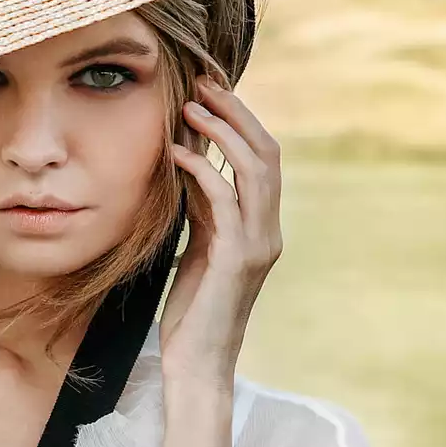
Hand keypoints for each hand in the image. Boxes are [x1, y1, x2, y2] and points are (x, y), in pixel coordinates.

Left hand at [160, 76, 282, 384]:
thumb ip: (203, 209)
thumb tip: (190, 163)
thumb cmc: (192, 311)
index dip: (240, 119)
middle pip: (266, 153)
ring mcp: (259, 244)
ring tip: (191, 107)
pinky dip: (202, 171)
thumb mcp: (198, 247)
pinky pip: (225, 202)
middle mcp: (269, 230)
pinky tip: (176, 154)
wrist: (197, 364)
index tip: (208, 89)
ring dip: (223, 132)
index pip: (262, 158)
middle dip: (237, 112)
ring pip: (256, 170)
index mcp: (262, 226)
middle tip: (203, 82)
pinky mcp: (238, 259)